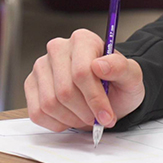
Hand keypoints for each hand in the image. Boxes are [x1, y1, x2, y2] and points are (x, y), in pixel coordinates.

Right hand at [25, 29, 144, 132]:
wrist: (109, 94)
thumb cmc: (119, 83)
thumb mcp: (131, 76)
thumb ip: (121, 68)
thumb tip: (100, 65)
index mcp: (83, 39)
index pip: (82, 72)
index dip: (95, 99)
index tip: (107, 116)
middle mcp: (58, 48)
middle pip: (65, 91)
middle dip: (85, 112)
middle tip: (99, 120)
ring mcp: (41, 67)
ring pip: (49, 104)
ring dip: (72, 119)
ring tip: (87, 117)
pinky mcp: (31, 85)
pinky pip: (37, 113)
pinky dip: (58, 123)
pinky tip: (72, 117)